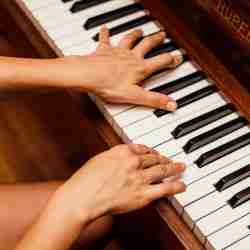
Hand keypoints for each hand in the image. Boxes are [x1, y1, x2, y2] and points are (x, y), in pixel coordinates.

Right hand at [54, 144, 185, 221]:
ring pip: (163, 169)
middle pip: (154, 158)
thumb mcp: (99, 159)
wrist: (82, 197)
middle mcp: (134, 162)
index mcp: (122, 151)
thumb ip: (115, 156)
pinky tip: (181, 185)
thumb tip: (123, 156)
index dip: (151, 151)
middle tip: (171, 160)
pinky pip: (164, 188)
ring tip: (181, 167)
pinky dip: (175, 186)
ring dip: (174, 168)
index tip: (154, 153)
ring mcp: (140, 178)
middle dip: (164, 158)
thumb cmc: (86, 180)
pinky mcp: (143, 194)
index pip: (142, 148)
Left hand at [57, 27, 182, 110]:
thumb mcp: (135, 96)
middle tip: (162, 35)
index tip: (178, 56)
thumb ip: (154, 100)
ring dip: (136, 34)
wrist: (88, 76)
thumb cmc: (109, 85)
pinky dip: (105, 33)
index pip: (160, 62)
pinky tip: (105, 28)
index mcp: (139, 68)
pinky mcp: (103, 50)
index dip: (171, 59)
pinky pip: (105, 39)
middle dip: (156, 40)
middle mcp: (130, 57)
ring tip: (140, 30)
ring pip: (129, 39)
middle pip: (147, 45)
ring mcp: (117, 52)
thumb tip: (172, 105)